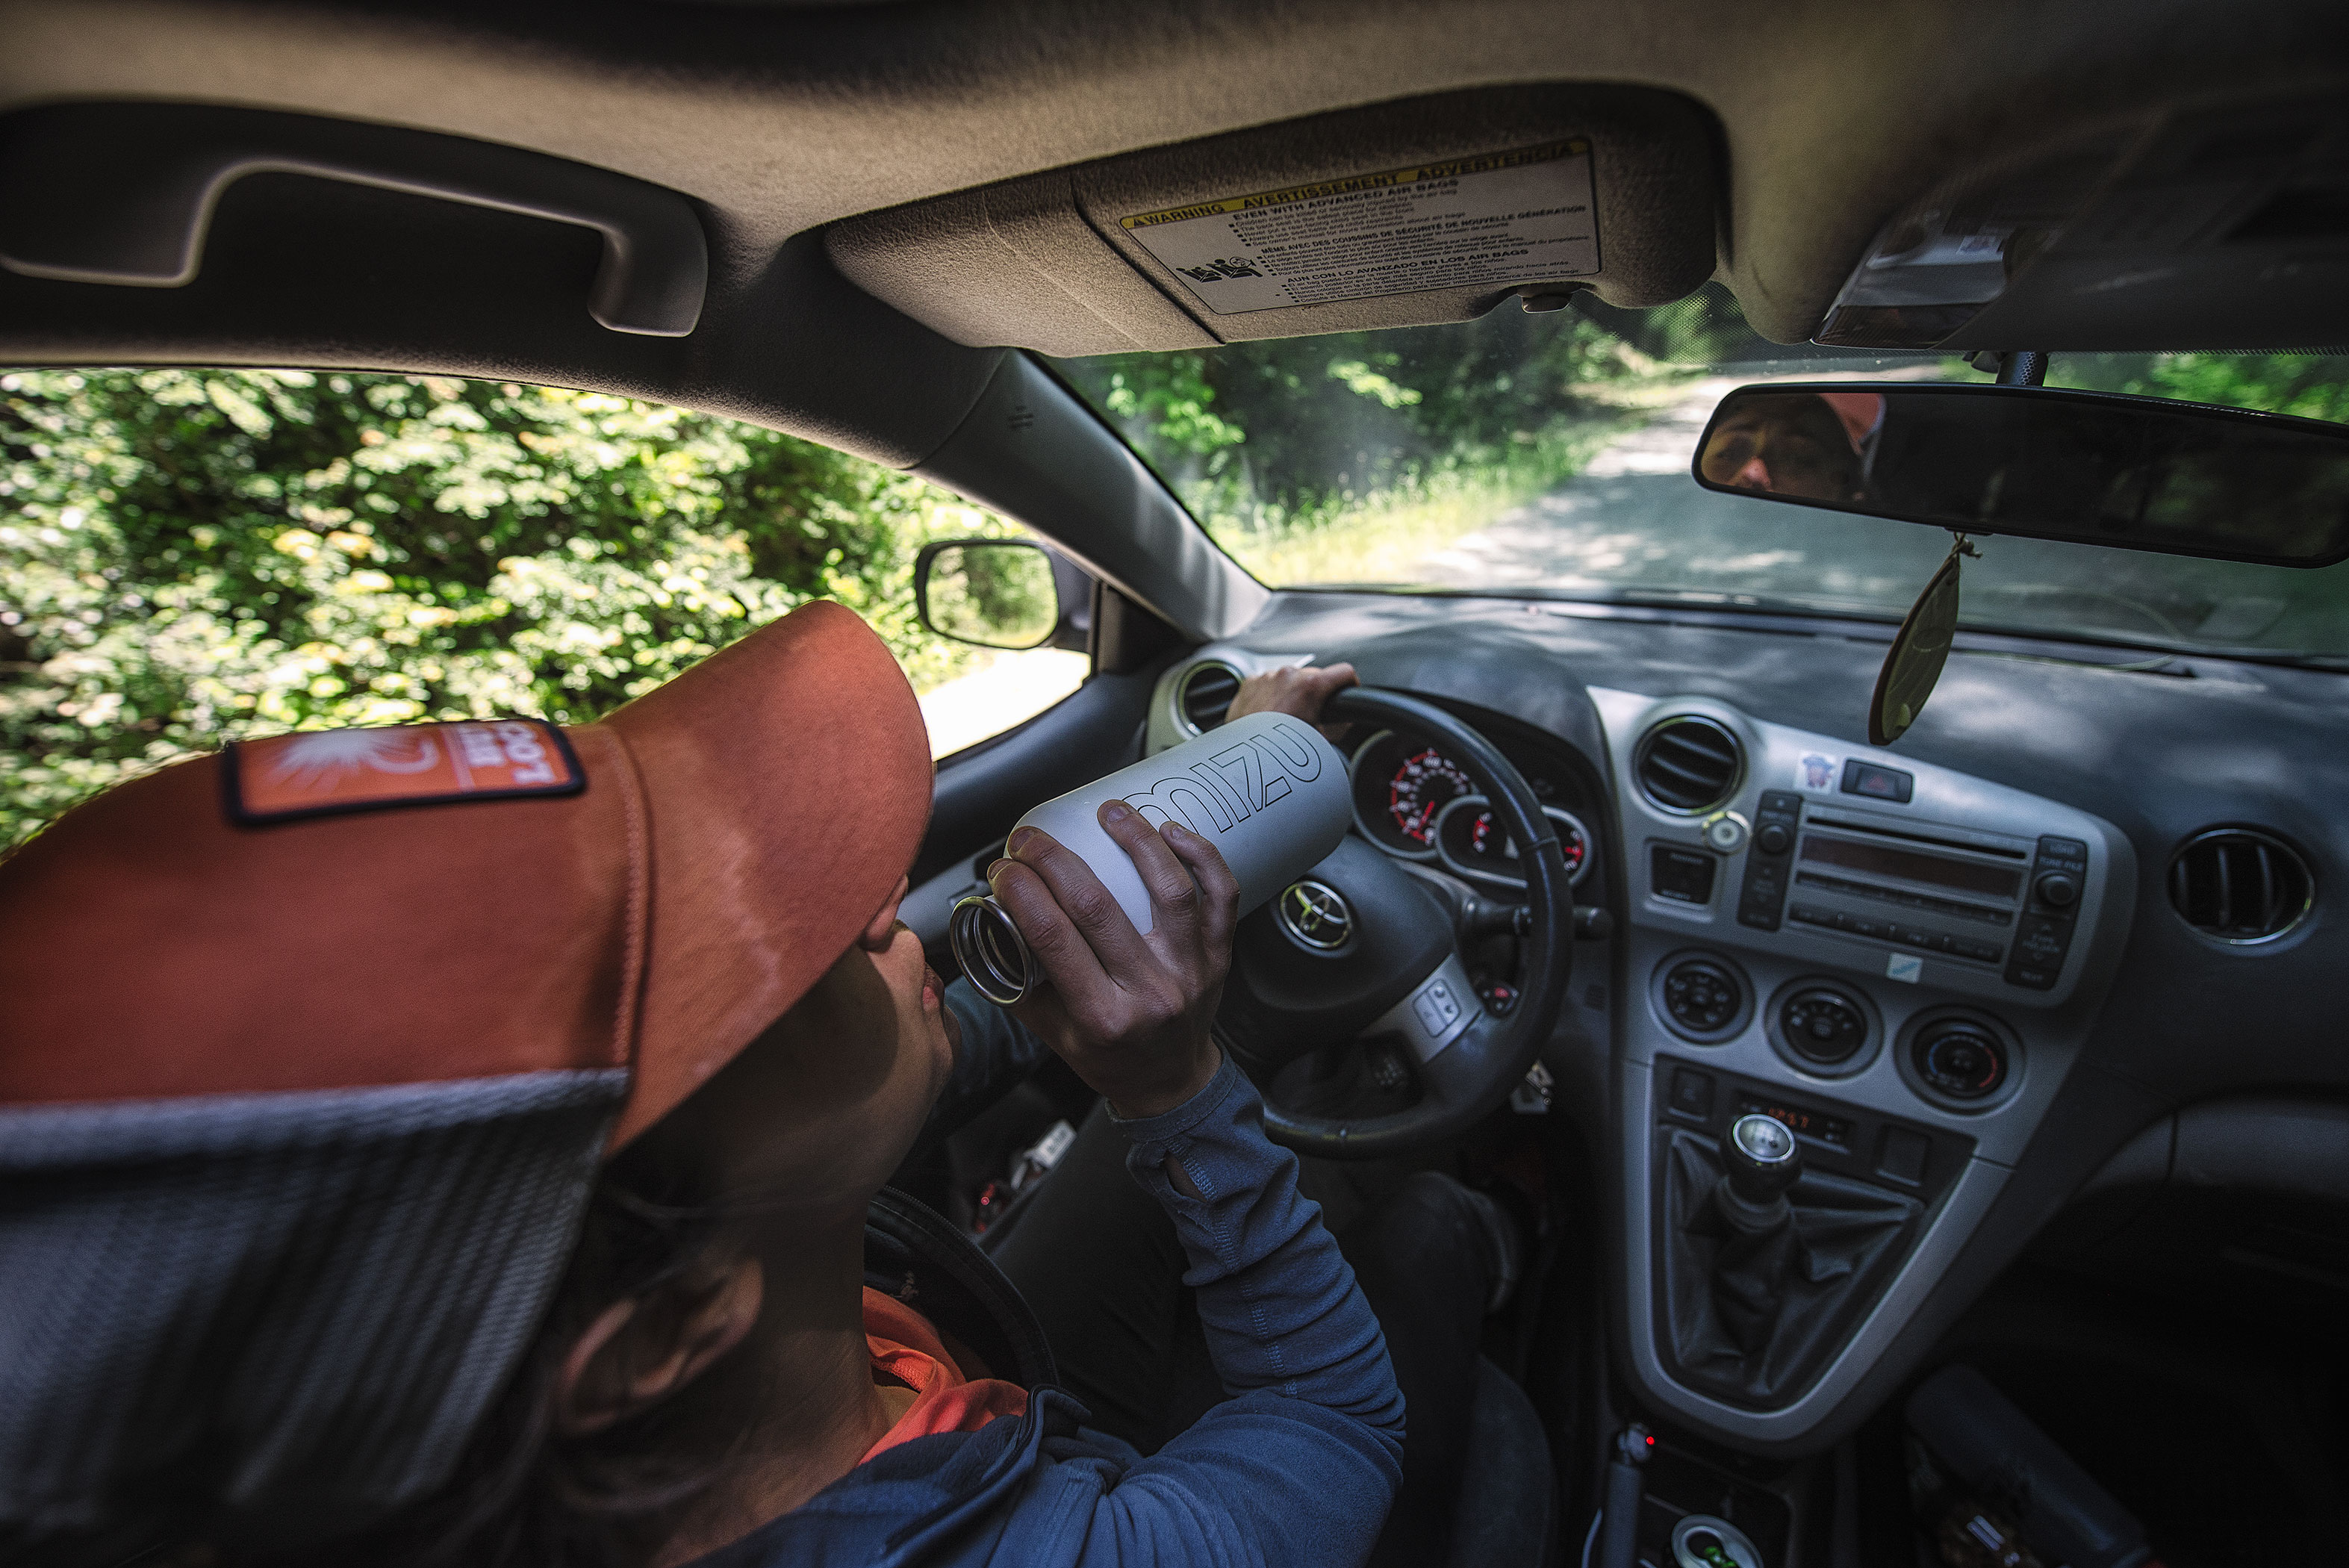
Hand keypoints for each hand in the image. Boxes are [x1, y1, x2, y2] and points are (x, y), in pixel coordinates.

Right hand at [984, 800, 1238, 1117]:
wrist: (1171, 1084)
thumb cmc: (1109, 1058)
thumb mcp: (1051, 1034)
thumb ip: (1018, 980)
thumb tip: (987, 918)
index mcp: (1103, 1017)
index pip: (1053, 938)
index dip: (1021, 892)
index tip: (1002, 869)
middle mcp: (1151, 993)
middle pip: (1098, 907)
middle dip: (1053, 860)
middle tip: (1029, 838)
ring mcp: (1190, 972)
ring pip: (1169, 891)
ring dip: (1136, 841)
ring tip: (1108, 811)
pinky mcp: (1218, 957)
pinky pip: (1221, 897)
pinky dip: (1202, 858)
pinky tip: (1172, 832)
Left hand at [1224, 660, 1357, 739]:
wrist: (1245, 758)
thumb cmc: (1280, 752)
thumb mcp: (1321, 742)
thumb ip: (1340, 727)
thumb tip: (1345, 721)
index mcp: (1309, 686)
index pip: (1345, 672)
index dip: (1349, 684)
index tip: (1347, 691)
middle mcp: (1288, 676)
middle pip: (1315, 676)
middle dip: (1316, 693)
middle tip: (1309, 716)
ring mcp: (1266, 677)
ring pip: (1289, 679)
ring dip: (1291, 693)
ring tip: (1285, 718)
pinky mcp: (1250, 683)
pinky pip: (1268, 683)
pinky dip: (1271, 695)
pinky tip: (1268, 715)